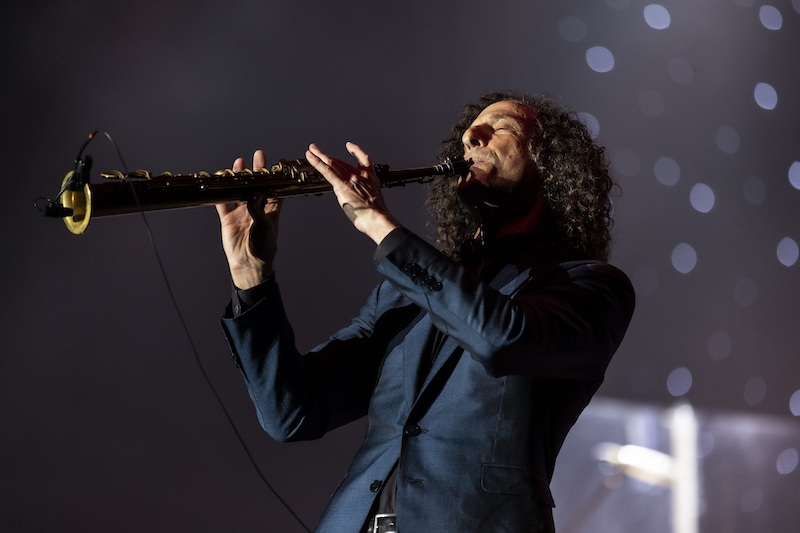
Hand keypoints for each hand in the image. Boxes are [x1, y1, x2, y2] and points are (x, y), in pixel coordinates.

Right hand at [215, 150, 280, 288]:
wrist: (248, 264)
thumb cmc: (264, 247)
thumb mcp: (265, 227)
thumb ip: (258, 209)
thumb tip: (254, 194)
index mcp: (271, 210)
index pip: (276, 189)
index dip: (278, 176)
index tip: (280, 162)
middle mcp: (257, 208)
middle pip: (257, 185)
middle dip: (258, 171)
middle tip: (258, 155)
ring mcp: (242, 212)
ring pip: (240, 190)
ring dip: (240, 178)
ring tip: (239, 163)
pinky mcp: (228, 218)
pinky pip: (224, 202)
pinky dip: (221, 192)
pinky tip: (221, 180)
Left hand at [305, 142, 398, 243]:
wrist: (378, 219)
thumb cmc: (377, 216)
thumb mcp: (372, 202)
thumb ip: (360, 195)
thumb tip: (349, 197)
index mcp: (370, 178)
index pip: (363, 159)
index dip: (356, 151)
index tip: (349, 145)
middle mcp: (360, 175)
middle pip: (341, 162)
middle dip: (328, 156)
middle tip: (318, 150)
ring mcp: (351, 180)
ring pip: (332, 164)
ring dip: (320, 155)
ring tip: (311, 149)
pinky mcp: (342, 186)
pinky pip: (327, 171)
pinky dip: (318, 163)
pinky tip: (311, 157)